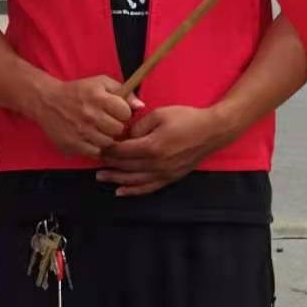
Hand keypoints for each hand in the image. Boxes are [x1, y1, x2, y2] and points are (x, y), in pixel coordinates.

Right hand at [36, 75, 135, 159]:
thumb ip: (123, 92)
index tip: (115, 112)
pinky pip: (94, 153)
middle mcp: (90, 115)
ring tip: (97, 130)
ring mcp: (81, 132)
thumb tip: (140, 106)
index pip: (126, 114)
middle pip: (118, 130)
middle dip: (115, 127)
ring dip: (106, 138)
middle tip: (106, 123)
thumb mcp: (100, 83)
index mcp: (99, 98)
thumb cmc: (77, 91)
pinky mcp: (72, 145)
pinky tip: (89, 138)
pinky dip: (94, 147)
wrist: (47, 101)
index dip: (123, 114)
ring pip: (108, 143)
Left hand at [97, 104, 221, 195]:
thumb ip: (139, 126)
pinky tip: (120, 191)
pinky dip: (133, 191)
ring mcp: (164, 173)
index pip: (122, 151)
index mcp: (152, 146)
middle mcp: (156, 164)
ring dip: (115, 179)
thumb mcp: (159, 114)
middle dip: (108, 164)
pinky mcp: (170, 178)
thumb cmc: (187, 118)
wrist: (212, 131)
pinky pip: (148, 188)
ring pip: (133, 180)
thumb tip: (126, 136)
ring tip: (101, 177)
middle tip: (94, 160)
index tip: (97, 145)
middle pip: (125, 166)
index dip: (107, 149)